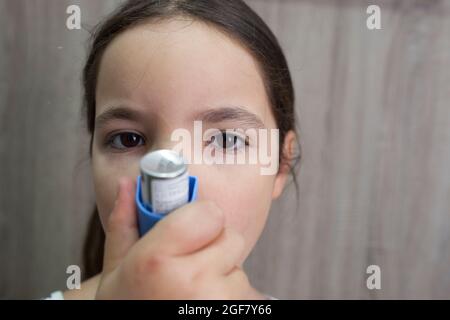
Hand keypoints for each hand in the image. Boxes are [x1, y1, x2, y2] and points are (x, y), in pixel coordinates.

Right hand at [95, 177, 264, 298]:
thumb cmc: (128, 304)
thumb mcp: (116, 268)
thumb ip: (124, 222)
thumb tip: (127, 183)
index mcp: (157, 260)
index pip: (210, 213)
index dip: (201, 218)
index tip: (189, 229)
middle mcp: (192, 280)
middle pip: (230, 237)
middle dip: (214, 246)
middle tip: (190, 265)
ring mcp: (217, 302)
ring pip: (239, 266)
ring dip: (223, 273)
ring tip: (194, 290)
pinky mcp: (233, 313)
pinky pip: (246, 291)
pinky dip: (231, 295)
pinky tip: (204, 303)